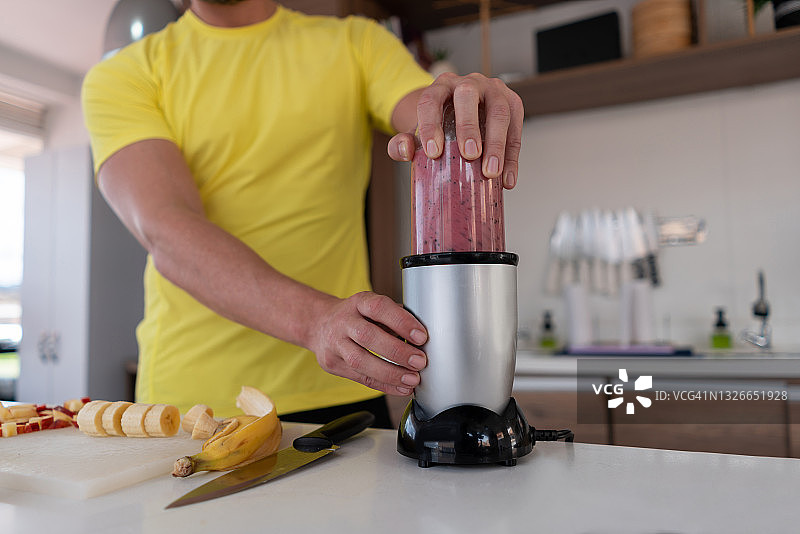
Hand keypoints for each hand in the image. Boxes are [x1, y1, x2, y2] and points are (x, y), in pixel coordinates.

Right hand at [308, 292, 427, 395]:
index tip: (421, 336)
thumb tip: (423, 337)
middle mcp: (343, 321)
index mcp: (358, 302)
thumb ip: (395, 317)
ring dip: (390, 373)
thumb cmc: (357, 317)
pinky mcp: (332, 364)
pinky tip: (401, 387)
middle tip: (420, 361)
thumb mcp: (373, 307)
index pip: (378, 307)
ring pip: (360, 361)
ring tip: (412, 379)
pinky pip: (360, 378)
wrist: (320, 325)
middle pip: (367, 336)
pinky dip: (384, 385)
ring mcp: (335, 343)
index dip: (401, 321)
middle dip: (397, 351)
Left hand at [388, 72, 523, 188]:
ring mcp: (494, 90)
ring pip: (499, 111)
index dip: (431, 125)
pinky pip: (516, 129)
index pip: (431, 100)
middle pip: (468, 95)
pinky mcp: (513, 104)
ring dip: (497, 143)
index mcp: (440, 86)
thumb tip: (404, 150)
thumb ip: (402, 143)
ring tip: (490, 172)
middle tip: (469, 155)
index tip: (433, 153)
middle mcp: (468, 83)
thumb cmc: (439, 125)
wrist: (462, 115)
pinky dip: (512, 157)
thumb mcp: (418, 133)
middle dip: (469, 126)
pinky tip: (506, 180)